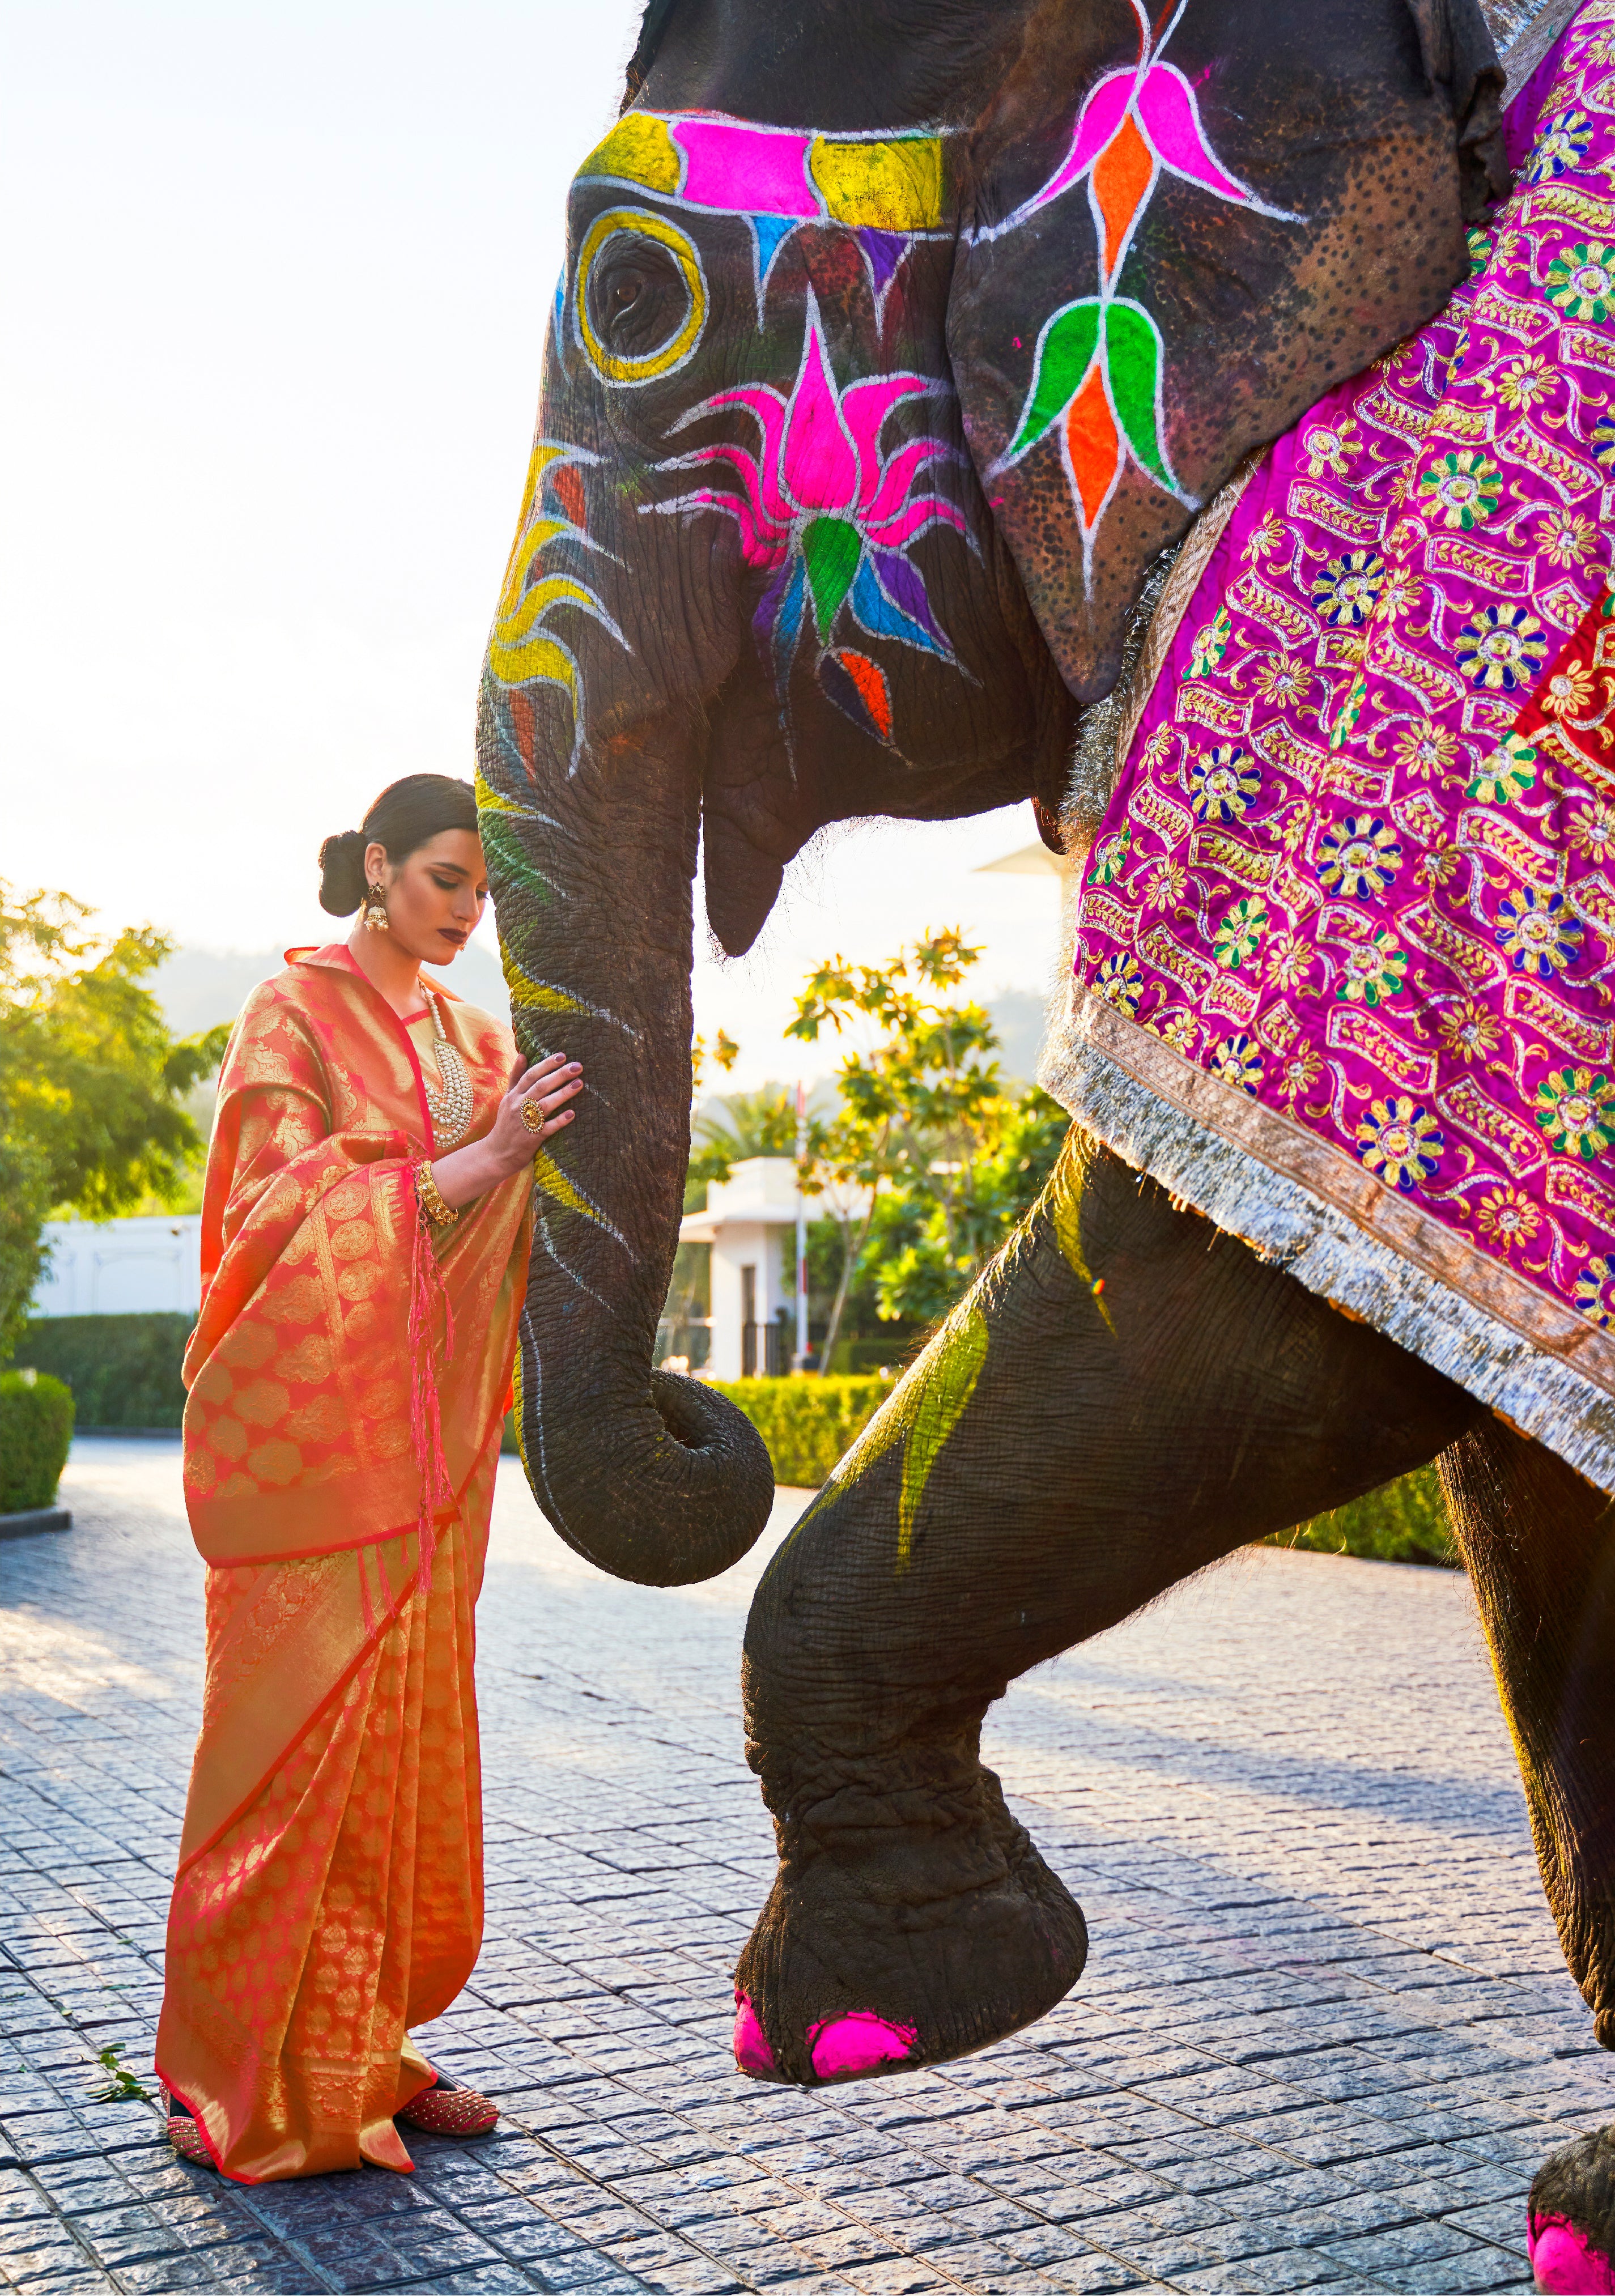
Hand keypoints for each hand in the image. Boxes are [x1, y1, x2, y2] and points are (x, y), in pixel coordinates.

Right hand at [429, 1052, 583, 1210]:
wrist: (496, 1153)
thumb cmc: (505, 1124)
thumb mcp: (507, 1098)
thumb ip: (515, 1077)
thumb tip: (522, 1055)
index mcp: (513, 1095)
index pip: (530, 1075)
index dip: (546, 1064)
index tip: (562, 1055)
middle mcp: (519, 1106)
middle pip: (540, 1086)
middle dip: (559, 1075)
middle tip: (577, 1066)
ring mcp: (525, 1122)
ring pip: (545, 1104)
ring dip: (563, 1093)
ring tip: (579, 1083)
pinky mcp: (532, 1138)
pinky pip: (548, 1128)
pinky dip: (559, 1121)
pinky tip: (572, 1114)